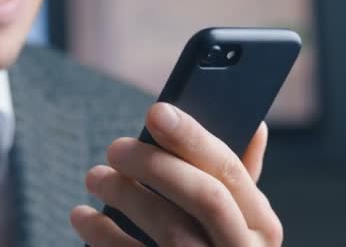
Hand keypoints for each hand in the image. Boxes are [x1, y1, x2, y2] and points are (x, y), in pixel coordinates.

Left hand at [70, 103, 282, 245]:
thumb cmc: (214, 244)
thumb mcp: (239, 218)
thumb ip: (238, 177)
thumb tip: (255, 124)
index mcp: (261, 224)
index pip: (230, 170)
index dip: (192, 137)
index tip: (156, 111)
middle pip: (206, 198)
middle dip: (157, 166)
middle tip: (115, 148)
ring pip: (172, 230)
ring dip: (127, 196)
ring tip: (95, 177)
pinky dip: (105, 236)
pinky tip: (84, 216)